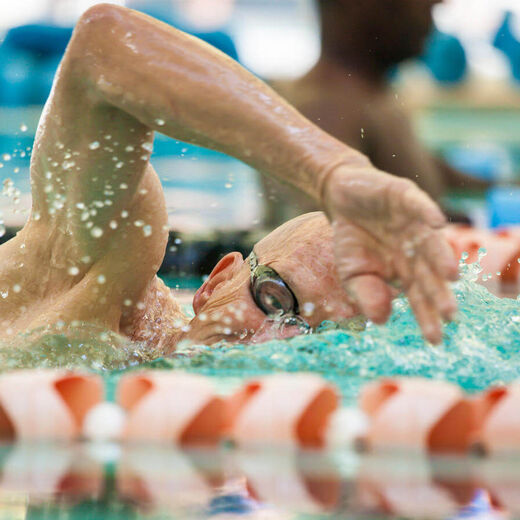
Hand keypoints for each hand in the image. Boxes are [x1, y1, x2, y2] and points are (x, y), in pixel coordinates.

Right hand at [323, 165, 458, 343]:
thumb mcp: (351, 273)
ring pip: (431, 242)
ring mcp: (413, 223)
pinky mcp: (406, 196)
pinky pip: (419, 205)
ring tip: (451, 276)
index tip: (434, 339)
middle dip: (440, 294)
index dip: (427, 316)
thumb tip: (383, 320)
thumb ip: (366, 295)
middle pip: (431, 274)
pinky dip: (428, 212)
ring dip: (441, 257)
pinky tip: (437, 223)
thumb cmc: (350, 239)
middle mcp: (415, 249)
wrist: (340, 199)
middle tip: (450, 316)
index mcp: (405, 269)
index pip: (419, 295)